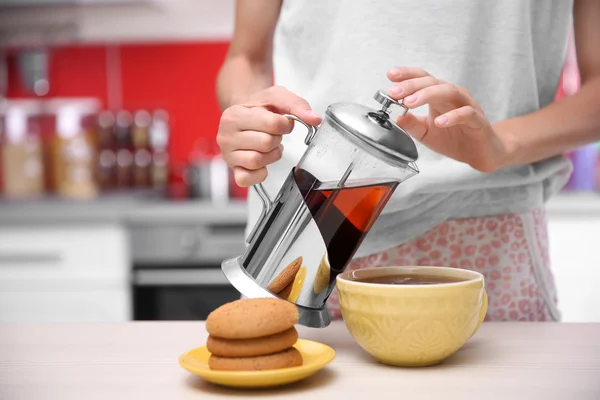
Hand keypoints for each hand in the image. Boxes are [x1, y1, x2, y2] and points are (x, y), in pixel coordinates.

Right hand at [217, 86, 321, 186]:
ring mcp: (228, 155)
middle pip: (265, 143)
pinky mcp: (233, 170)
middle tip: (273, 134)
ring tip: (268, 146)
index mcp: (234, 114)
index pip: (271, 123)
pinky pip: (247, 179)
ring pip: (256, 161)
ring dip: (271, 155)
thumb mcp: (276, 97)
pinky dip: (260, 173)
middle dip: (276, 139)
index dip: (285, 124)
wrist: (245, 116)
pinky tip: (263, 161)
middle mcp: (226, 135)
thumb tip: (314, 119)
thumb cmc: (258, 108)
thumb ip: (297, 105)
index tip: (282, 122)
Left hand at [387, 67, 511, 172]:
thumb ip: (412, 125)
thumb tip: (396, 118)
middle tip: (395, 92)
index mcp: (439, 97)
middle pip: (433, 82)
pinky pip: (466, 114)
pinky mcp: (478, 121)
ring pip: (449, 91)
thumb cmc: (454, 139)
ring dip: (428, 95)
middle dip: (411, 85)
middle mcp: (453, 97)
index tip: (390, 75)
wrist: (481, 153)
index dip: (407, 75)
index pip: (423, 78)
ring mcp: (467, 106)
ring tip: (410, 102)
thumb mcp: (426, 133)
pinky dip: (452, 116)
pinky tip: (439, 122)